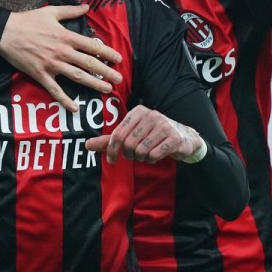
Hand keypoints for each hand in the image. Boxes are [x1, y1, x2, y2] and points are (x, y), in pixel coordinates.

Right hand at [0, 5, 123, 111]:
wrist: (4, 32)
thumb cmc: (28, 20)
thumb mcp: (51, 12)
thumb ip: (71, 11)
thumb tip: (87, 7)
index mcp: (66, 36)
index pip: (91, 46)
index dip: (107, 53)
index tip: (119, 59)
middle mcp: (62, 52)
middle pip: (89, 63)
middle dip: (106, 72)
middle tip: (119, 79)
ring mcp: (51, 65)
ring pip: (77, 76)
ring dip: (93, 84)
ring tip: (107, 90)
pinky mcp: (40, 75)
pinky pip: (55, 90)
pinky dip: (65, 100)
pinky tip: (75, 108)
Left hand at [85, 105, 202, 164]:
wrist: (184, 137)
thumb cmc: (152, 136)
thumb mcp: (131, 134)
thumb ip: (109, 140)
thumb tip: (87, 145)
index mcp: (138, 111)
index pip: (117, 134)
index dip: (112, 150)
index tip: (112, 160)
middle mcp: (151, 115)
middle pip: (129, 144)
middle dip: (129, 155)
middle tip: (135, 155)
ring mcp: (164, 126)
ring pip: (141, 151)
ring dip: (141, 158)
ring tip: (146, 154)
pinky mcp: (174, 138)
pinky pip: (154, 154)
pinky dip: (152, 159)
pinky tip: (156, 155)